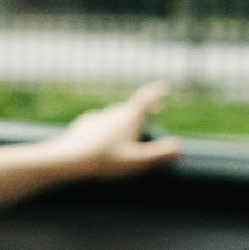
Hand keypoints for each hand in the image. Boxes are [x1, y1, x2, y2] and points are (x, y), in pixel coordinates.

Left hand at [56, 83, 184, 181]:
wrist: (68, 159)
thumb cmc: (104, 160)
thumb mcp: (136, 161)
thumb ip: (159, 155)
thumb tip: (181, 147)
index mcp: (129, 116)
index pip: (146, 99)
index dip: (156, 93)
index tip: (164, 88)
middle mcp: (113, 112)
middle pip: (131, 107)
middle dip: (143, 109)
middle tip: (154, 110)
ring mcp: (96, 117)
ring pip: (113, 115)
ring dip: (123, 119)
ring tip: (127, 129)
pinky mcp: (82, 126)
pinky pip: (98, 124)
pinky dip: (104, 127)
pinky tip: (101, 137)